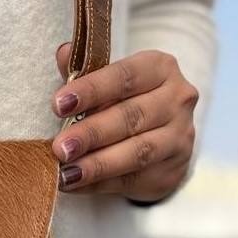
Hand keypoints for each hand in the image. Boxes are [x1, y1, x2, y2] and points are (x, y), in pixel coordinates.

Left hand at [51, 44, 198, 201]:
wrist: (159, 137)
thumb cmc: (121, 100)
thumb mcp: (105, 80)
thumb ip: (83, 68)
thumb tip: (64, 52)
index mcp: (160, 68)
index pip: (124, 77)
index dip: (91, 90)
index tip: (58, 104)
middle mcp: (177, 100)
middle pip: (131, 117)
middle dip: (91, 133)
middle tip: (59, 147)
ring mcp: (180, 137)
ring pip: (137, 152)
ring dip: (97, 164)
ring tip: (65, 172)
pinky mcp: (172, 170)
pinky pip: (132, 179)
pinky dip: (99, 184)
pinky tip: (74, 185)